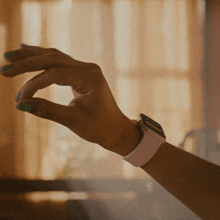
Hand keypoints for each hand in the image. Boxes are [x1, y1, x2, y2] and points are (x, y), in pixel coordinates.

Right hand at [1, 45, 141, 154]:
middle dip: (27, 62)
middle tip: (5, 67)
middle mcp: (89, 68)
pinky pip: (60, 62)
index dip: (34, 85)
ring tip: (11, 56)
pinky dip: (44, 59)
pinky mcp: (82, 73)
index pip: (55, 74)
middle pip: (53, 58)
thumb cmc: (99, 127)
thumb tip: (20, 104)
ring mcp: (86, 69)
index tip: (19, 98)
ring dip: (33, 56)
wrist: (115, 129)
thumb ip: (47, 110)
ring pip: (56, 56)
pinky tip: (30, 51)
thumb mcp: (73, 120)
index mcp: (90, 77)